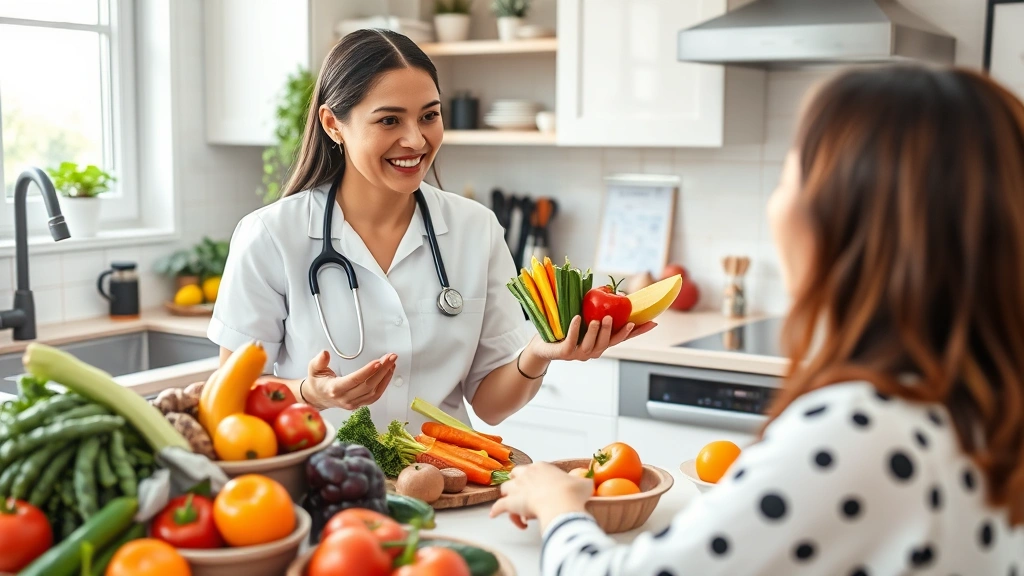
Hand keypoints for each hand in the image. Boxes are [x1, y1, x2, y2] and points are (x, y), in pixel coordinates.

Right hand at [305, 350, 396, 409]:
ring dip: (385, 377)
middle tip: (390, 358)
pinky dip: (384, 385)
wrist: (318, 398)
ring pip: (374, 392)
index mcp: (334, 389)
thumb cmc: (317, 383)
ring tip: (392, 363)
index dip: (367, 371)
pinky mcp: (359, 404)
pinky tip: (388, 373)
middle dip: (382, 370)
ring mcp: (353, 403)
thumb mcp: (314, 369)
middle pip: (368, 385)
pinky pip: (375, 396)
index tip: (378, 362)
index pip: (354, 380)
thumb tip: (325, 353)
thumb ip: (319, 361)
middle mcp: (345, 398)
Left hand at [489, 462, 592, 530]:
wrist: (562, 503)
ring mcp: (518, 488)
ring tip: (517, 509)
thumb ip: (582, 481)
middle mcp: (527, 474)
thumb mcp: (583, 483)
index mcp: (542, 467)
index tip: (541, 488)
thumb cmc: (572, 493)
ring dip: (508, 498)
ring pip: (505, 489)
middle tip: (524, 495)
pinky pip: (498, 507)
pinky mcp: (511, 503)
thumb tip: (587, 482)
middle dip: (517, 483)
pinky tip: (494, 515)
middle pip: (515, 475)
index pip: (533, 469)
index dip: (535, 479)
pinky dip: (496, 511)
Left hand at [530, 315, 657, 361]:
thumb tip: (611, 289)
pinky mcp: (564, 353)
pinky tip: (577, 318)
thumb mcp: (582, 316)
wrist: (540, 346)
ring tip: (600, 319)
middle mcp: (592, 351)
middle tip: (619, 318)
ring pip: (593, 345)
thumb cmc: (562, 329)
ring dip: (598, 332)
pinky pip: (571, 341)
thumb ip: (596, 308)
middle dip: (616, 331)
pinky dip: (575, 329)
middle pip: (609, 343)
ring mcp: (578, 354)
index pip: (622, 338)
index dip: (637, 332)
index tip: (653, 323)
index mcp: (599, 342)